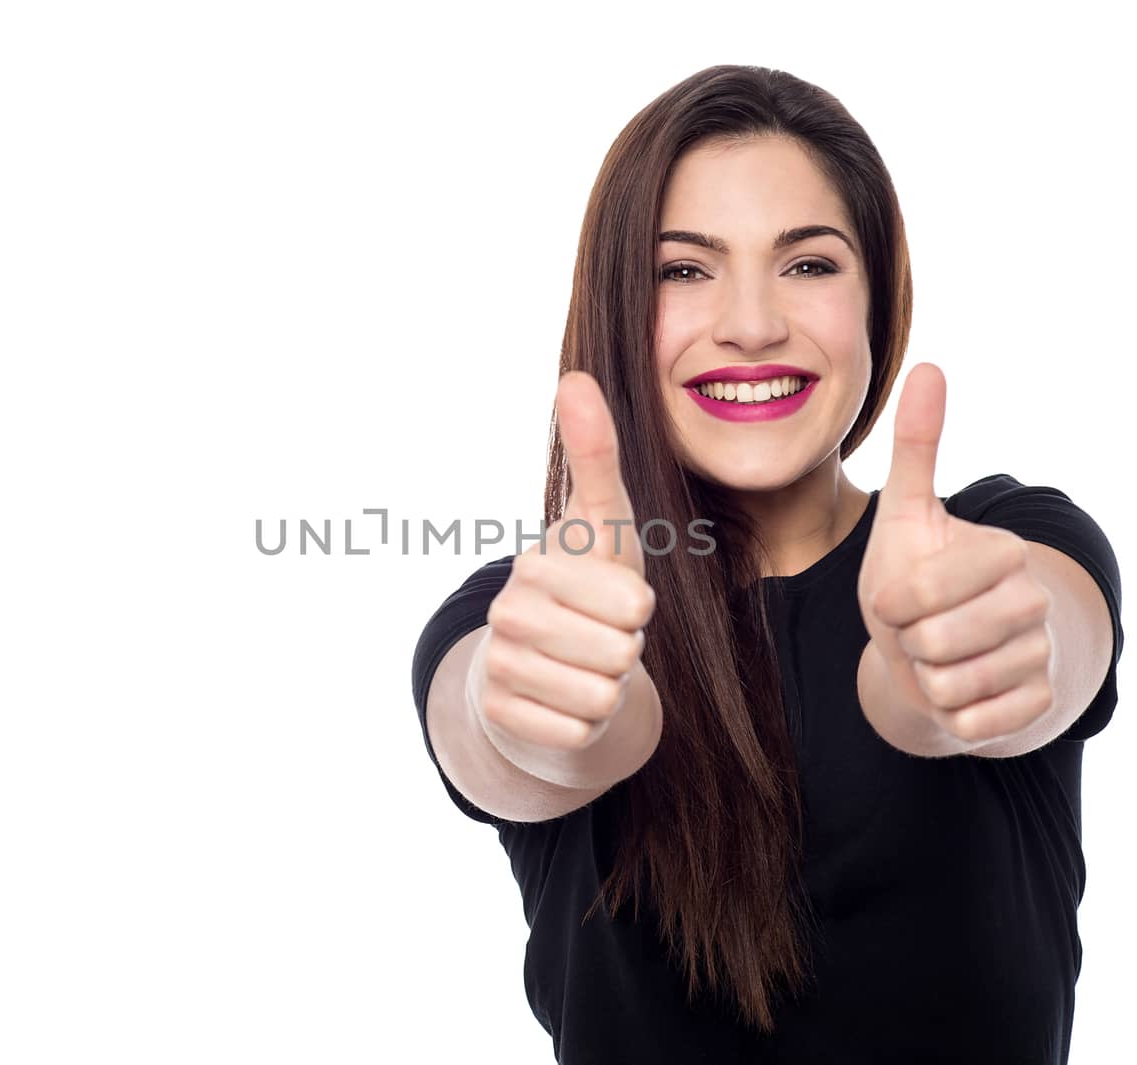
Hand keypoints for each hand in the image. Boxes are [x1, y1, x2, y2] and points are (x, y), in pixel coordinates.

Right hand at [472, 371, 657, 751]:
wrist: (540, 652)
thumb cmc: (585, 581)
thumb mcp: (602, 521)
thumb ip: (594, 453)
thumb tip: (575, 376)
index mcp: (534, 566)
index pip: (633, 608)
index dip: (639, 611)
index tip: (614, 598)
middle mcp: (505, 614)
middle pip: (618, 655)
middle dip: (624, 650)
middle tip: (600, 634)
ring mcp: (497, 667)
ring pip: (601, 698)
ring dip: (607, 686)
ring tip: (585, 661)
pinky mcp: (500, 715)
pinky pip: (579, 732)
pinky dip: (586, 722)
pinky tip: (564, 696)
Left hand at [856, 363, 1056, 746]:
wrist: (933, 650)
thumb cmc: (912, 576)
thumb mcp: (903, 514)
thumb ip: (917, 446)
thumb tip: (929, 365)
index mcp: (1004, 552)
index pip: (921, 593)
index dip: (891, 602)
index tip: (896, 595)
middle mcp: (1034, 602)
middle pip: (935, 643)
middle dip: (906, 642)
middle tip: (915, 628)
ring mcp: (1041, 656)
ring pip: (949, 686)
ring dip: (925, 678)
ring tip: (934, 656)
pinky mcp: (1037, 706)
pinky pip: (973, 724)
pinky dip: (950, 715)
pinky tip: (959, 690)